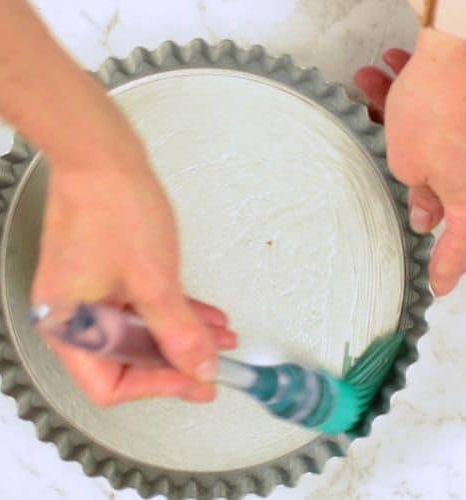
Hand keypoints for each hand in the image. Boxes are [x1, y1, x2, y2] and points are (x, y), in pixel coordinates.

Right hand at [32, 135, 235, 405]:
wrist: (101, 156)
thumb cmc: (114, 208)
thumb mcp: (154, 282)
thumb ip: (178, 333)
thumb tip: (199, 367)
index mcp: (70, 327)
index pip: (112, 385)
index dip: (160, 387)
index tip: (198, 381)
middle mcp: (73, 316)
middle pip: (128, 359)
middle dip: (177, 359)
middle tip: (214, 362)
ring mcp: (88, 293)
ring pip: (139, 331)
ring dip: (180, 334)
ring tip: (219, 336)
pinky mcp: (103, 273)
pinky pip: (139, 305)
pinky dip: (171, 311)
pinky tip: (203, 313)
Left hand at [354, 29, 465, 294]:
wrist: (460, 48)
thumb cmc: (436, 113)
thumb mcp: (411, 165)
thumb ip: (417, 193)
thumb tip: (423, 216)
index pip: (458, 245)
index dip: (446, 268)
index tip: (438, 287)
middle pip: (435, 183)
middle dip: (401, 163)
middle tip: (383, 148)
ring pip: (427, 137)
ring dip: (394, 114)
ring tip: (367, 86)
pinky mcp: (461, 112)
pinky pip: (433, 113)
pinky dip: (406, 97)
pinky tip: (382, 75)